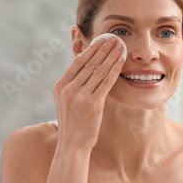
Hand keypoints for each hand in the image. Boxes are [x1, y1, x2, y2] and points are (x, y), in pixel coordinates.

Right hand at [53, 36, 124, 150]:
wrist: (72, 144)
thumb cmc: (73, 122)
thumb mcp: (67, 100)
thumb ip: (74, 84)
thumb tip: (85, 66)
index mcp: (60, 86)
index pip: (77, 62)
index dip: (91, 49)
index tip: (101, 39)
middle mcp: (68, 89)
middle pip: (89, 63)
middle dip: (103, 49)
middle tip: (113, 38)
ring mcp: (80, 96)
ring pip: (99, 71)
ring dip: (111, 56)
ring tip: (120, 46)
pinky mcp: (92, 104)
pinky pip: (106, 82)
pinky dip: (115, 69)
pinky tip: (121, 61)